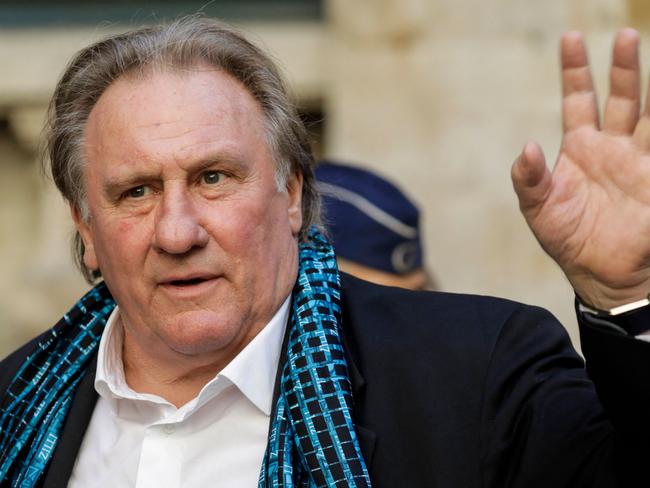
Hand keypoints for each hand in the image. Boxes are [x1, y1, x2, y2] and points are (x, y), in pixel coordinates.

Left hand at [512, 29, 649, 309]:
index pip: (578, 99)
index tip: (571, 39)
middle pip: (622, 97)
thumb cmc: (567, 239)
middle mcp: (613, 146)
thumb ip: (529, 179)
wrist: (600, 274)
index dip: (575, 70)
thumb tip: (527, 148)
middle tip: (625, 36)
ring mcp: (639, 161)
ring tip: (643, 54)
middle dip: (623, 67)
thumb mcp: (538, 209)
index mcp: (580, 147)